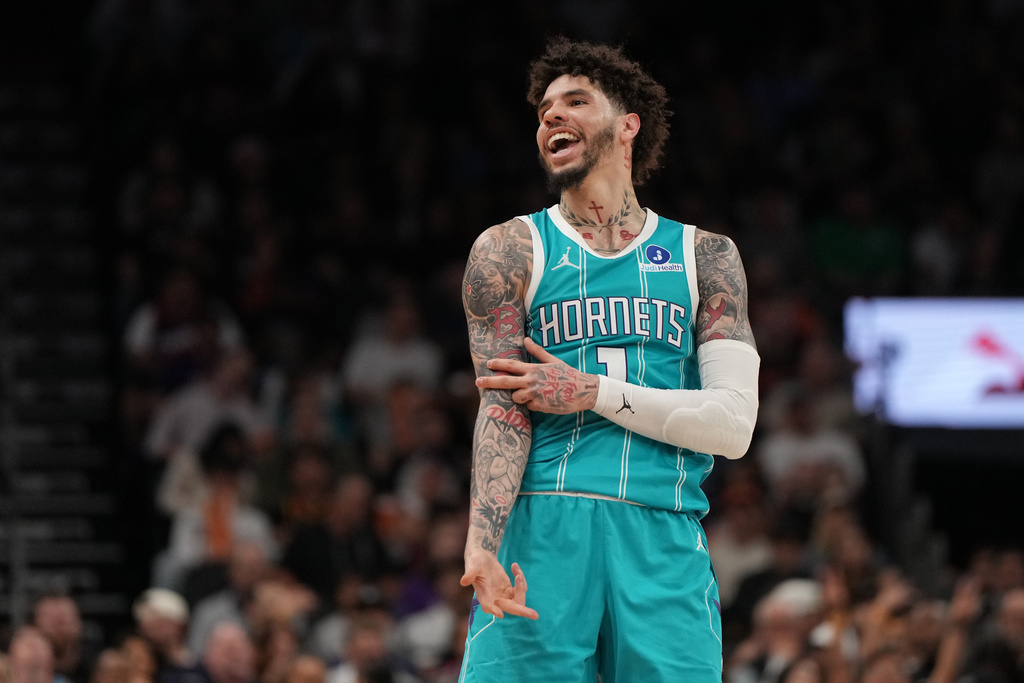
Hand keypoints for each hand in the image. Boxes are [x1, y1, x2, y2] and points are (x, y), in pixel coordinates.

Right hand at [461, 550, 538, 619]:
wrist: (482, 558)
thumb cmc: (475, 561)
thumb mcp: (472, 565)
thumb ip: (470, 574)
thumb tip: (463, 581)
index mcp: (483, 595)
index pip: (488, 606)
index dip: (494, 610)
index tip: (501, 614)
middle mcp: (494, 599)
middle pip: (510, 608)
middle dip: (522, 611)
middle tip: (535, 615)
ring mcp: (503, 595)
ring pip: (519, 598)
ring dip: (522, 586)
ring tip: (517, 571)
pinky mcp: (509, 589)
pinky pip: (520, 588)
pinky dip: (520, 578)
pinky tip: (515, 566)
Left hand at [476, 337, 599, 413]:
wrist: (583, 391)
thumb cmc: (569, 375)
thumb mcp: (553, 361)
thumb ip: (538, 351)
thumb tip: (526, 339)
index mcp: (534, 369)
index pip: (512, 365)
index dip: (498, 364)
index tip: (488, 364)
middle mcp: (532, 381)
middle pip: (505, 381)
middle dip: (490, 381)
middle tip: (477, 382)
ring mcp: (535, 394)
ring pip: (515, 397)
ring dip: (518, 397)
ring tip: (532, 394)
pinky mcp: (540, 406)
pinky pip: (529, 407)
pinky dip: (532, 405)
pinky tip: (544, 401)